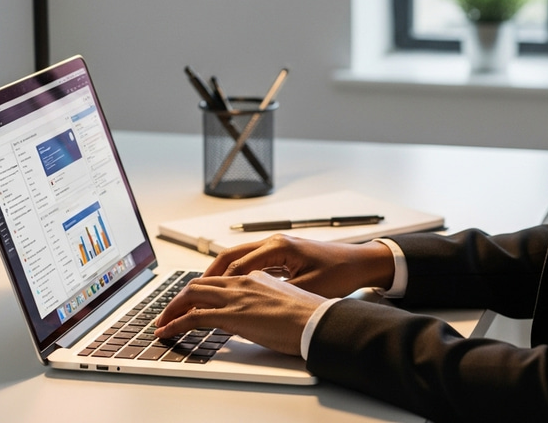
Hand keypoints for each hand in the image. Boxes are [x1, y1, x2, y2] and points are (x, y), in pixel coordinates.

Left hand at [153, 270, 322, 354]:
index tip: (191, 301)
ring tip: (162, 322)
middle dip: (180, 297)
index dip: (201, 289)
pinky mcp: (233, 314)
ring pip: (192, 295)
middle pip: (200, 283)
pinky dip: (176, 324)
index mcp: (256, 275)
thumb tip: (257, 311)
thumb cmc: (309, 313)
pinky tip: (167, 332)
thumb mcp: (284, 299)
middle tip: (168, 311)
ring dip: (173, 308)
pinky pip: (194, 317)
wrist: (318, 319)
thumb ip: (266, 300)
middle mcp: (243, 281)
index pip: (220, 278)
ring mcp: (236, 296)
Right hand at [203, 234, 394, 297]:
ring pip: (237, 257)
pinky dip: (234, 273)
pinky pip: (249, 260)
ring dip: (218, 274)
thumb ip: (273, 295)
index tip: (195, 302)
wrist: (361, 262)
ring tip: (199, 293)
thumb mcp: (305, 289)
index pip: (235, 267)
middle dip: (206, 277)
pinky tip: (228, 288)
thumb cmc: (339, 273)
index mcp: (277, 247)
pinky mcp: (282, 252)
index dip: (213, 287)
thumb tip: (244, 305)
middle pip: (229, 257)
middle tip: (186, 297)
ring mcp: (277, 245)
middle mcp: (273, 241)